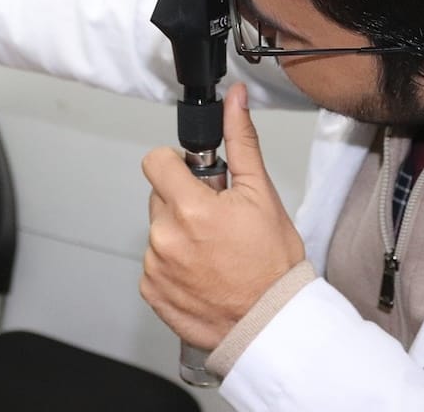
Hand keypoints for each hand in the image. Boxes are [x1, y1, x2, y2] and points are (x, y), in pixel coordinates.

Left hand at [140, 83, 304, 349]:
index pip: (155, 161)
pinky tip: (202, 272)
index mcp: (189, 208)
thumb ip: (241, 142)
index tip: (195, 180)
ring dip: (179, 234)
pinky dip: (173, 265)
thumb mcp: (261, 195)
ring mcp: (155, 266)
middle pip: (159, 196)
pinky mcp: (151, 289)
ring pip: (158, 230)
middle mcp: (165, 237)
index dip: (177, 166)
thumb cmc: (272, 266)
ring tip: (213, 252)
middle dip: (183, 201)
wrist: (271, 323)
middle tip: (216, 221)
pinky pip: (154, 263)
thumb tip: (235, 100)